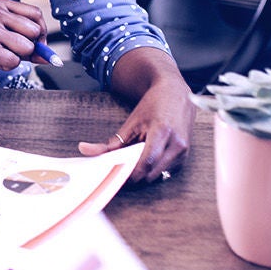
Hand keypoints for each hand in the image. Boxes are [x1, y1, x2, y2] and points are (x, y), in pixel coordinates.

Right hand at [0, 0, 49, 83]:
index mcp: (0, 3)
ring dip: (18, 57)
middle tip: (12, 50)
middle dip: (30, 46)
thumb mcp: (5, 37)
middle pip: (35, 30)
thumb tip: (52, 58)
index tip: (37, 43)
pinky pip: (15, 61)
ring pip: (27, 47)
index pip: (36, 14)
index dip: (41, 31)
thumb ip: (29, 43)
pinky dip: (7, 66)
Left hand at [78, 80, 194, 186]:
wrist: (175, 92)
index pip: (145, 164)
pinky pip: (166, 173)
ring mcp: (184, 151)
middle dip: (135, 176)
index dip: (130, 175)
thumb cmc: (153, 104)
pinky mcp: (186, 157)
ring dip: (145, 174)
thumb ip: (109, 142)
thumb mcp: (131, 122)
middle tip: (121, 170)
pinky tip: (147, 158)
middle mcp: (177, 144)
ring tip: (135, 160)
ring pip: (158, 176)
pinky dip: (154, 170)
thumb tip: (84, 150)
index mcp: (162, 132)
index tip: (115, 176)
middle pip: (150, 174)